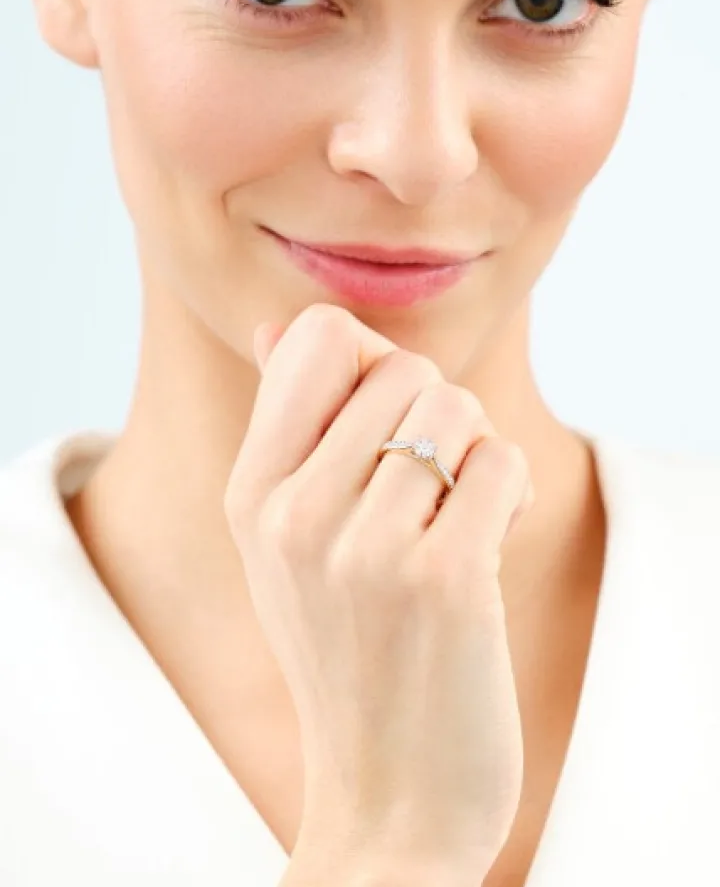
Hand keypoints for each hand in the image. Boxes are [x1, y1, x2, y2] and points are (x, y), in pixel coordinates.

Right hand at [225, 304, 533, 875]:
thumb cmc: (350, 653)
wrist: (390, 794)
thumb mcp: (286, 543)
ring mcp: (366, 549)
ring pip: (457, 408)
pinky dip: (512, 487)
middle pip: (404, 367)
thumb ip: (290, 429)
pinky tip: (492, 535)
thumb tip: (279, 325)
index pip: (318, 338)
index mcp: (251, 494)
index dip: (372, 359)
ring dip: (478, 450)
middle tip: (436, 479)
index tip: (388, 418)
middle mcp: (294, 514)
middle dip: (438, 411)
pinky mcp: (443, 580)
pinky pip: (501, 461)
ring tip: (463, 509)